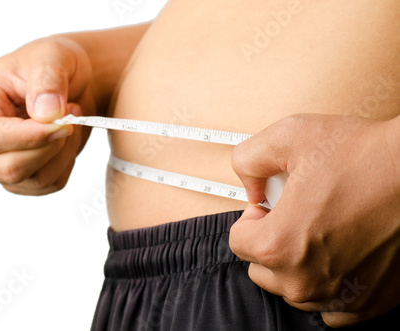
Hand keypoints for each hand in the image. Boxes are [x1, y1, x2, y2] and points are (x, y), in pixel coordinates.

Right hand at [0, 36, 95, 194]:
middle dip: (51, 147)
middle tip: (72, 115)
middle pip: (8, 167)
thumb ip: (48, 80)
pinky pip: (48, 184)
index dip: (30, 137)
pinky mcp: (18, 176)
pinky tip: (67, 138)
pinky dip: (66, 163)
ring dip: (63, 153)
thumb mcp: (53, 56)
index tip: (65, 122)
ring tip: (71, 121)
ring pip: (31, 181)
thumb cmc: (53, 63)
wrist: (69, 80)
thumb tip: (45, 113)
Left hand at [229, 113, 399, 326]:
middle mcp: (306, 281)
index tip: (270, 206)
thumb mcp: (289, 136)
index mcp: (279, 246)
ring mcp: (339, 297)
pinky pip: (330, 307)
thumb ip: (248, 160)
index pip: (238, 241)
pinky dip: (327, 285)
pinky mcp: (368, 303)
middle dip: (270, 241)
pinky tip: (337, 257)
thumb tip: (248, 186)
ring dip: (296, 264)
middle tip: (295, 214)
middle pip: (261, 268)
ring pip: (292, 288)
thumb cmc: (365, 157)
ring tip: (320, 229)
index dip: (253, 216)